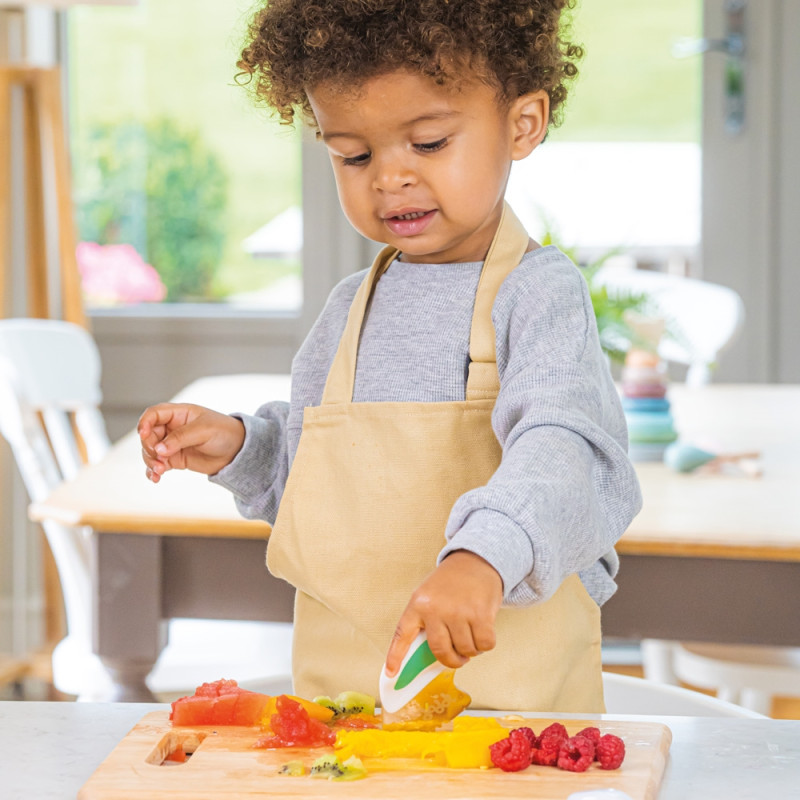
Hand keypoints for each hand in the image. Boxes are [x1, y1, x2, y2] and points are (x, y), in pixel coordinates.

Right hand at [137, 402, 244, 481]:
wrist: (237, 452)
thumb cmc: (224, 433)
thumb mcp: (204, 430)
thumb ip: (181, 438)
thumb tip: (158, 449)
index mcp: (179, 414)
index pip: (154, 414)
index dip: (144, 422)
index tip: (143, 434)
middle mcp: (172, 428)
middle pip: (148, 435)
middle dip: (149, 447)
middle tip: (158, 459)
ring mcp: (172, 444)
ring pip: (150, 451)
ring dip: (150, 461)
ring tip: (159, 471)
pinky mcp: (174, 459)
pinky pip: (157, 464)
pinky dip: (153, 471)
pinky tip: (155, 478)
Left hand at [384, 550, 502, 674]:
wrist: (476, 560)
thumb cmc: (451, 583)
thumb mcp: (430, 596)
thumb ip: (426, 623)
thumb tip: (431, 658)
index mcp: (418, 604)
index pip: (403, 634)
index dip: (395, 656)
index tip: (391, 674)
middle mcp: (436, 609)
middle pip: (441, 652)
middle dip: (452, 660)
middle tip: (458, 656)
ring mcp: (458, 612)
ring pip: (465, 650)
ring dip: (471, 650)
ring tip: (471, 634)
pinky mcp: (480, 614)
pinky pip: (484, 645)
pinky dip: (486, 644)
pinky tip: (482, 630)